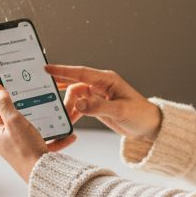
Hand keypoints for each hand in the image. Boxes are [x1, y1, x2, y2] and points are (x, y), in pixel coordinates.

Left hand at [0, 80, 76, 181]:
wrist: (42, 175)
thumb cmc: (26, 150)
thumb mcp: (14, 121)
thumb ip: (5, 104)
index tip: (3, 77)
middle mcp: (3, 137)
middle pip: (8, 112)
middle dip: (19, 100)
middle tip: (27, 88)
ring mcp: (17, 144)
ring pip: (28, 125)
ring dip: (41, 117)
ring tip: (50, 108)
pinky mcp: (30, 151)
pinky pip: (44, 140)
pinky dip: (56, 136)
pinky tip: (68, 134)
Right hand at [46, 64, 161, 141]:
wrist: (149, 127)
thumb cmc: (140, 115)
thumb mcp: (120, 111)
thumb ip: (98, 107)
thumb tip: (79, 104)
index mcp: (107, 80)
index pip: (81, 73)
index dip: (62, 71)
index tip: (46, 69)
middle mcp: (101, 85)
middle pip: (74, 85)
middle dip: (61, 93)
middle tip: (48, 100)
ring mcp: (98, 95)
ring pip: (75, 97)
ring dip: (67, 106)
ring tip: (62, 117)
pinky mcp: (96, 106)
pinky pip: (79, 106)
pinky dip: (73, 113)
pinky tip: (69, 120)